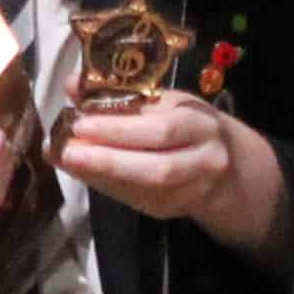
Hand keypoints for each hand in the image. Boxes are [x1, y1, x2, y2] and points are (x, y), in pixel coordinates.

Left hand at [53, 92, 293, 271]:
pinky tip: (82, 173)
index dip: (119, 129)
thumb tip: (72, 84)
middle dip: (108, 160)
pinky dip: (106, 186)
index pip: (160, 129)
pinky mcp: (173, 209)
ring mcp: (191, 190)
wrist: (226, 163)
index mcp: (200, 123)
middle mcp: (204, 159)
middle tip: (66, 150)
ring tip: (68, 161)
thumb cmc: (184, 123)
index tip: (79, 123)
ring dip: (102, 176)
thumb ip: (118, 94)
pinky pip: (137, 201)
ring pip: (148, 190)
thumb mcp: (162, 100)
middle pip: (157, 168)